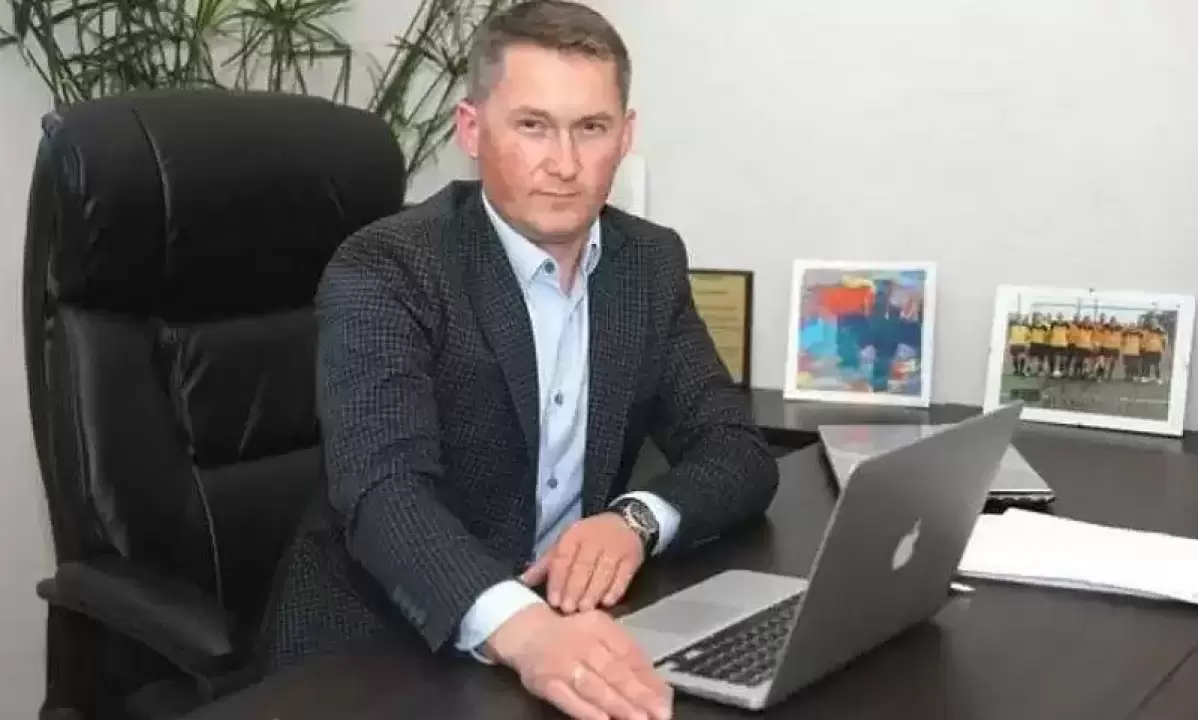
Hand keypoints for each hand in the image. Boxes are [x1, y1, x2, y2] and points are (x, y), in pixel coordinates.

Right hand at [486, 604, 672, 719]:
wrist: (527, 634)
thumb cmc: (573, 636)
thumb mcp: (601, 634)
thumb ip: (628, 656)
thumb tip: (659, 687)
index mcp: (600, 627)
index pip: (629, 653)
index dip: (648, 677)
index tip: (665, 699)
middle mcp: (582, 642)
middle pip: (614, 671)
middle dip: (638, 695)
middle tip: (660, 713)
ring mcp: (562, 663)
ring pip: (594, 687)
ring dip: (618, 705)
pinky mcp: (546, 683)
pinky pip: (569, 700)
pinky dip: (586, 711)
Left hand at [521, 513, 644, 612]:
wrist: (625, 523)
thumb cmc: (589, 537)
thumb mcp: (566, 543)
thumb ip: (546, 564)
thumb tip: (522, 581)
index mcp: (574, 535)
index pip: (563, 557)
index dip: (558, 580)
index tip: (553, 601)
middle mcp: (594, 540)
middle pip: (583, 566)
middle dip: (575, 588)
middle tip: (568, 609)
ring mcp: (615, 548)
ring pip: (604, 571)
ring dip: (594, 591)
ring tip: (585, 609)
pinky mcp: (632, 557)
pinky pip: (623, 575)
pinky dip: (615, 589)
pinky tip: (607, 602)